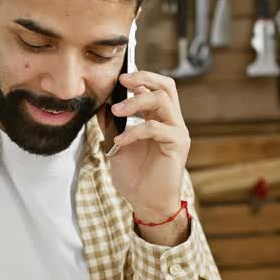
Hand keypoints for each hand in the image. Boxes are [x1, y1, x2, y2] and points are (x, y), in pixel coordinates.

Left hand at [108, 71, 189, 220]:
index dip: (139, 77)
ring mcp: (177, 131)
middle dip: (143, 78)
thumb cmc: (135, 176)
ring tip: (115, 111)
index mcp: (158, 118)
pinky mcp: (178, 144)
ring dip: (136, 102)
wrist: (145, 202)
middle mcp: (171, 121)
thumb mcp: (117, 145)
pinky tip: (121, 141)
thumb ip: (113, 124)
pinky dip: (134, 131)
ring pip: (162, 100)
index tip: (118, 77)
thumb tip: (101, 105)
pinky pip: (156, 128)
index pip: (155, 88)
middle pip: (166, 86)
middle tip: (122, 81)